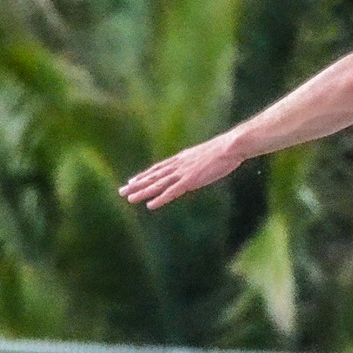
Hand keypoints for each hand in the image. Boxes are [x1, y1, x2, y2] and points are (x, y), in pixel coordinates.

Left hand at [119, 132, 245, 208]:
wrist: (230, 146)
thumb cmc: (224, 150)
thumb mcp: (207, 154)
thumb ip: (198, 160)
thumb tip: (198, 163)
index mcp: (182, 159)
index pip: (158, 168)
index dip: (145, 175)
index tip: (132, 180)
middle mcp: (178, 165)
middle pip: (153, 176)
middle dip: (137, 184)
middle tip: (121, 191)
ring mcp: (183, 173)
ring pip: (158, 184)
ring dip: (143, 192)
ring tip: (129, 198)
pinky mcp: (190, 181)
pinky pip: (171, 192)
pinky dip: (160, 199)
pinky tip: (150, 205)